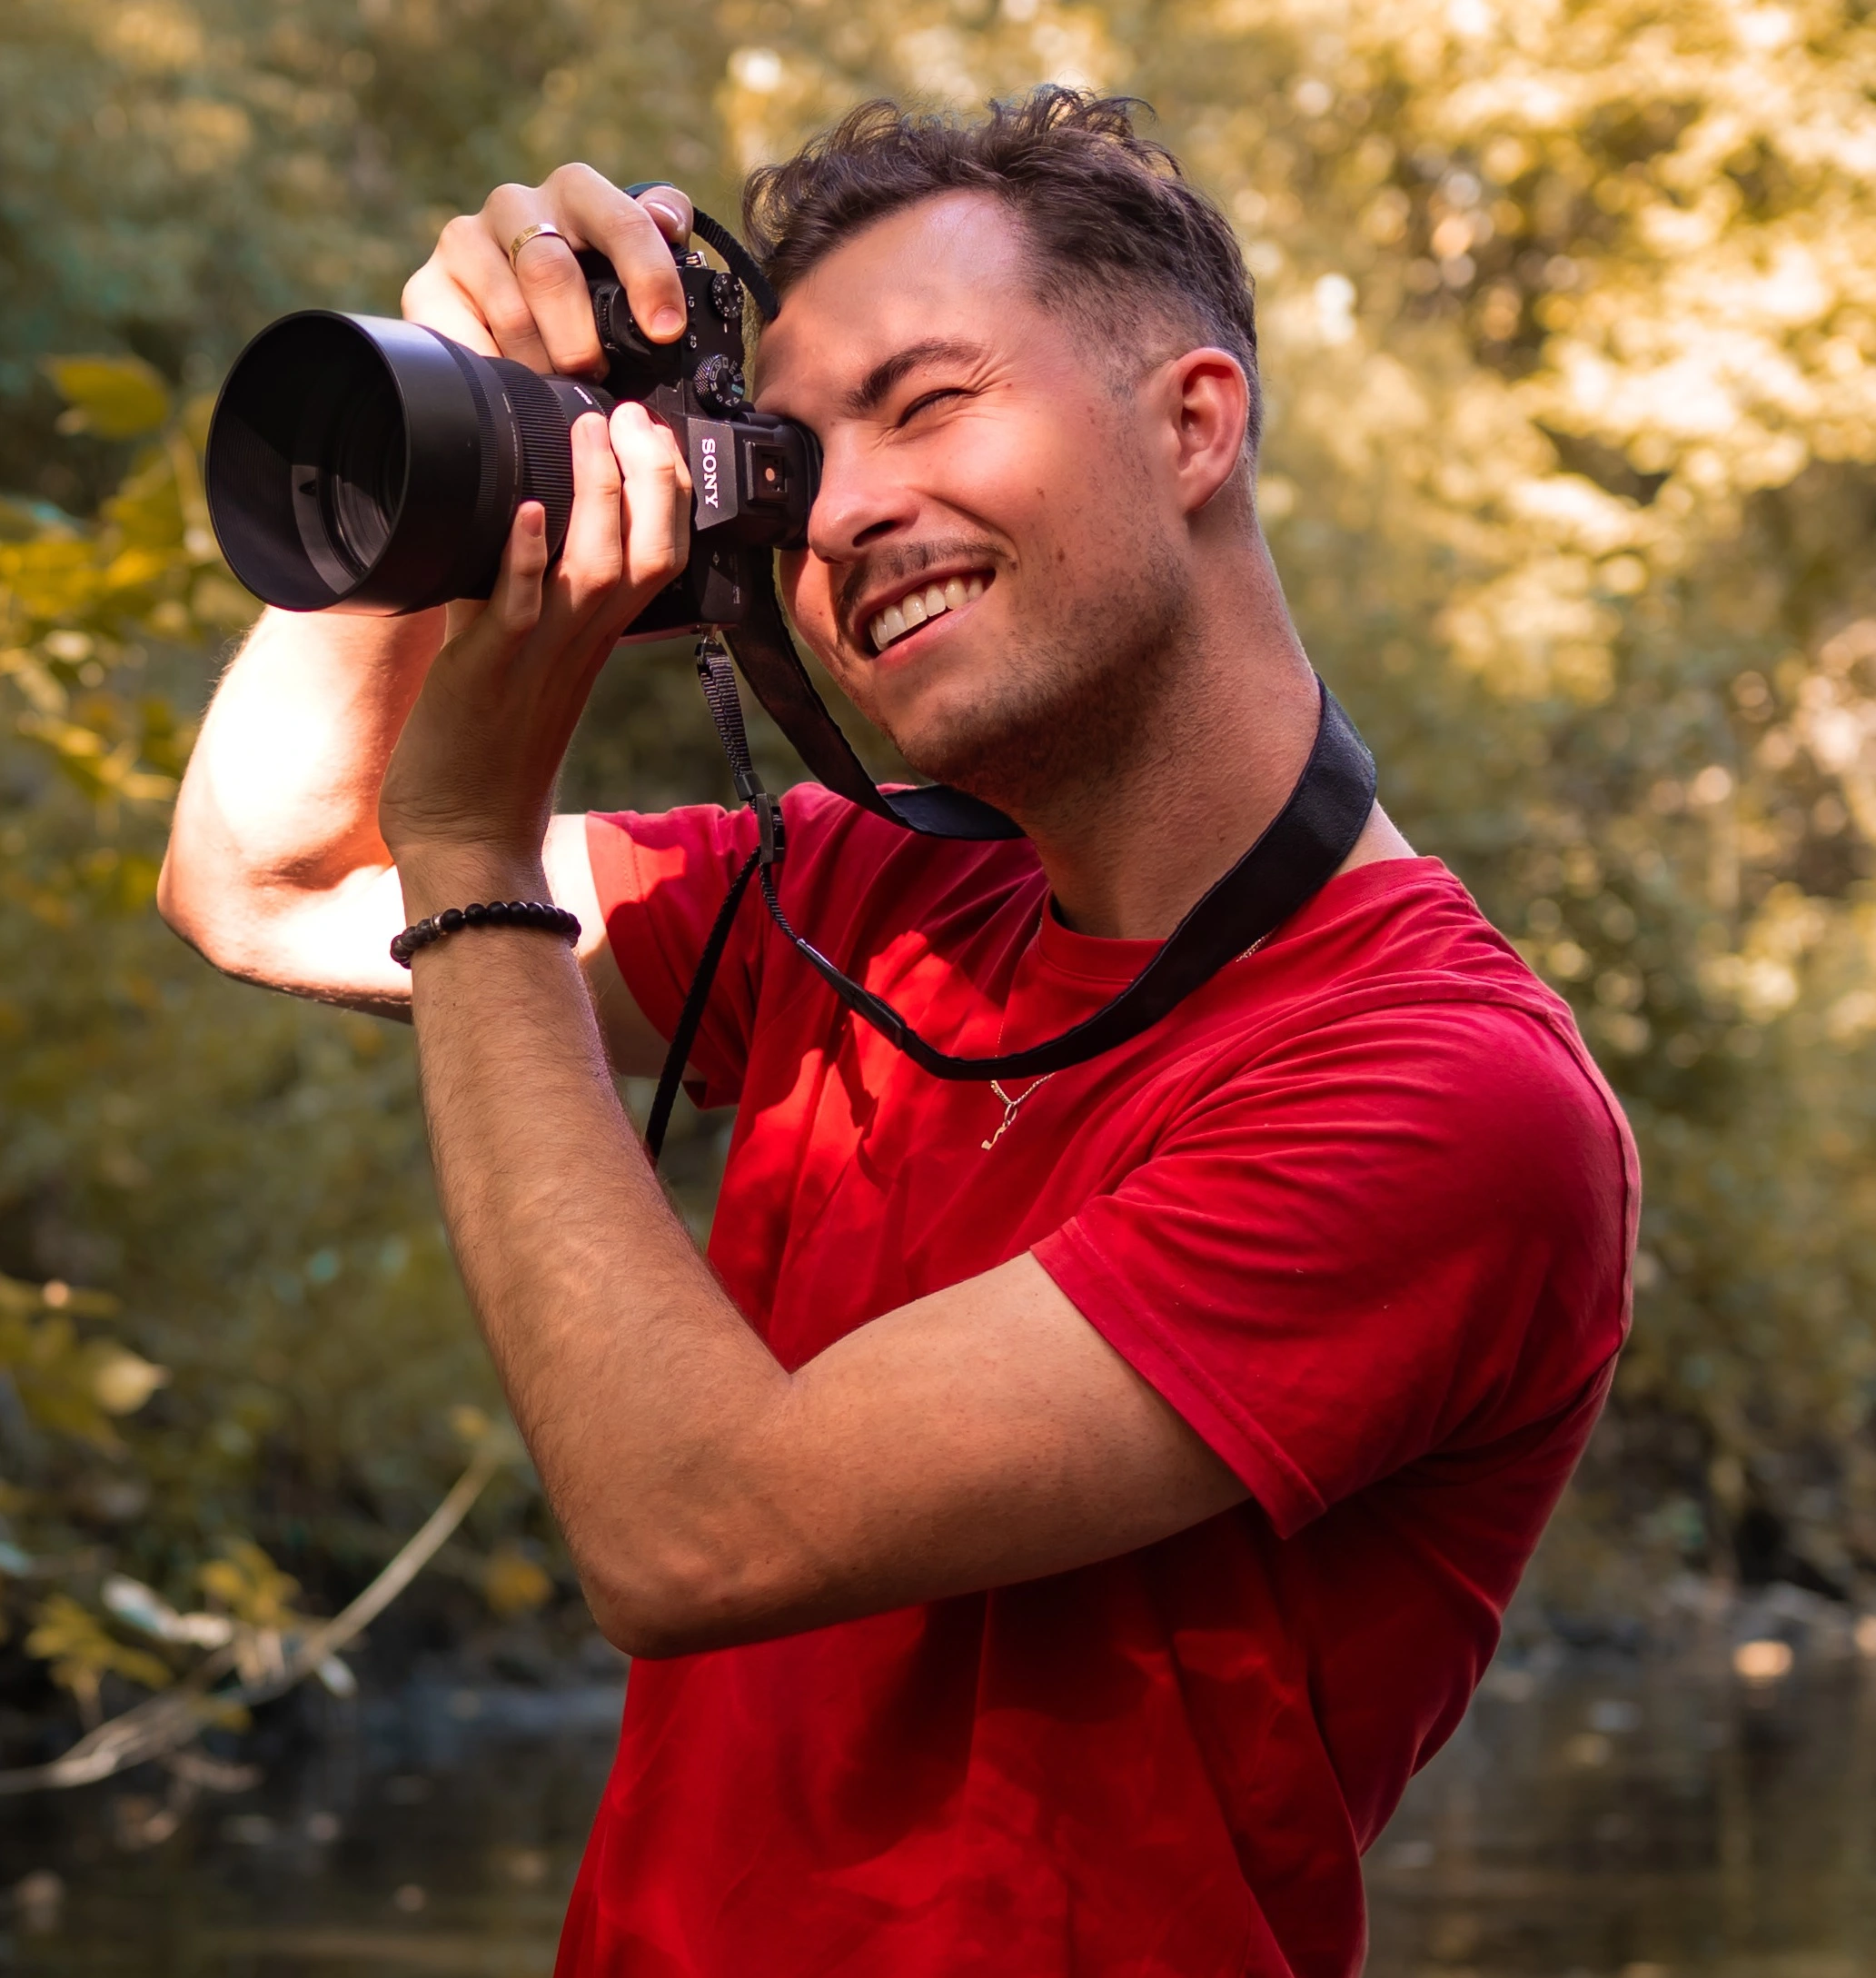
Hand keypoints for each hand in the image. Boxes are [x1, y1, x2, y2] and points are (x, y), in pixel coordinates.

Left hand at [378, 404, 691, 886]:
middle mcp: (582, 645)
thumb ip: (522, 604)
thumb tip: (506, 540)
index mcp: (596, 642)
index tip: (649, 433)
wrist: (467, 840)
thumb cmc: (485, 762)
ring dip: (597, 494)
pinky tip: (524, 509)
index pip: (660, 557)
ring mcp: (539, 657)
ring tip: (586, 431)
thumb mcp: (521, 667)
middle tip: (629, 414)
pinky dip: (523, 557)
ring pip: (598, 568)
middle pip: (652, 551)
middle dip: (651, 476)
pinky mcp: (487, 672)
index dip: (666, 492)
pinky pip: (516, 607)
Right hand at [402, 164, 695, 375]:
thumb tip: (668, 221)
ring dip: (541, 365)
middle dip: (580, 340)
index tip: (664, 329)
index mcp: (576, 194)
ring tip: (557, 389)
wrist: (506, 315)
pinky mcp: (429, 284)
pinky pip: (463, 339)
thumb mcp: (632, 267)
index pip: (619, 221)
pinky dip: (496, 370)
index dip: (647, 276)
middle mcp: (516, 205)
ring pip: (510, 313)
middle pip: (550, 272)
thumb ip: (660, 237)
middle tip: (595, 377)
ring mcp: (466, 240)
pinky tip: (511, 385)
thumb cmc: (588, 294)